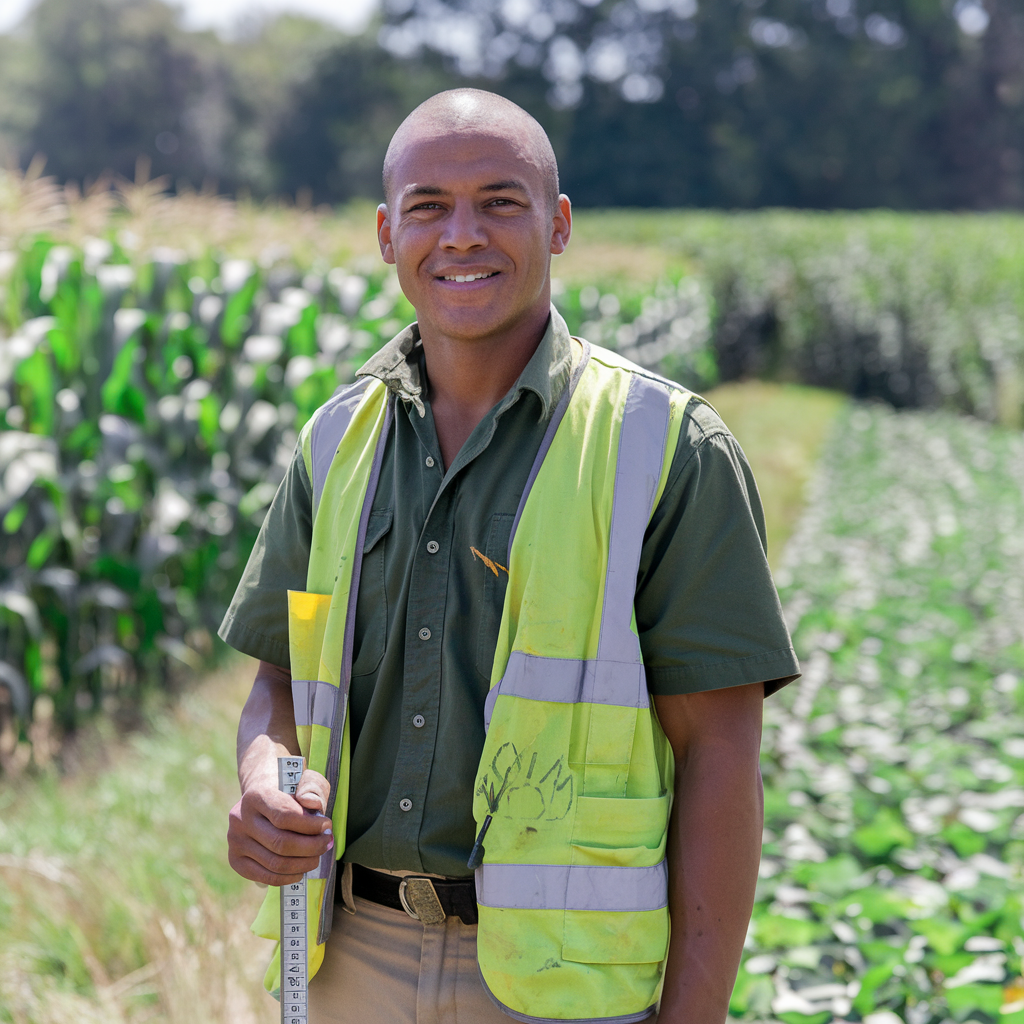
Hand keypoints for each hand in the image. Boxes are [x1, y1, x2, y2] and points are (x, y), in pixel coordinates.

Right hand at [227, 767, 333, 884]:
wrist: (263, 796)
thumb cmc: (289, 789)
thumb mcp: (305, 780)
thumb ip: (312, 789)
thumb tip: (312, 803)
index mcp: (255, 795)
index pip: (285, 816)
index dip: (310, 825)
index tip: (327, 826)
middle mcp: (240, 819)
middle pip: (280, 843)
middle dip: (311, 847)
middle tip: (326, 843)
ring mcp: (235, 841)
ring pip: (275, 863)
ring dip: (303, 864)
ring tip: (317, 855)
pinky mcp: (235, 860)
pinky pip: (265, 877)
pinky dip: (288, 877)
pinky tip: (301, 869)